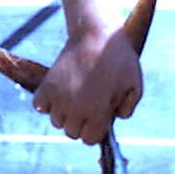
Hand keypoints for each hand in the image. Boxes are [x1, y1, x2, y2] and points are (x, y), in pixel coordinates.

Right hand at [34, 27, 142, 143]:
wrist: (96, 34)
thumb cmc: (118, 58)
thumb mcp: (135, 85)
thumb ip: (128, 108)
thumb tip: (116, 119)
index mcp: (97, 112)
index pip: (89, 139)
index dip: (96, 131)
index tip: (99, 119)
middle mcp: (75, 108)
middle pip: (72, 132)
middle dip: (82, 124)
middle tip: (89, 106)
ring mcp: (58, 97)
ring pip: (57, 122)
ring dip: (65, 114)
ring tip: (76, 98)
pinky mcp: (47, 84)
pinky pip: (40, 106)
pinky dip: (47, 104)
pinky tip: (59, 95)